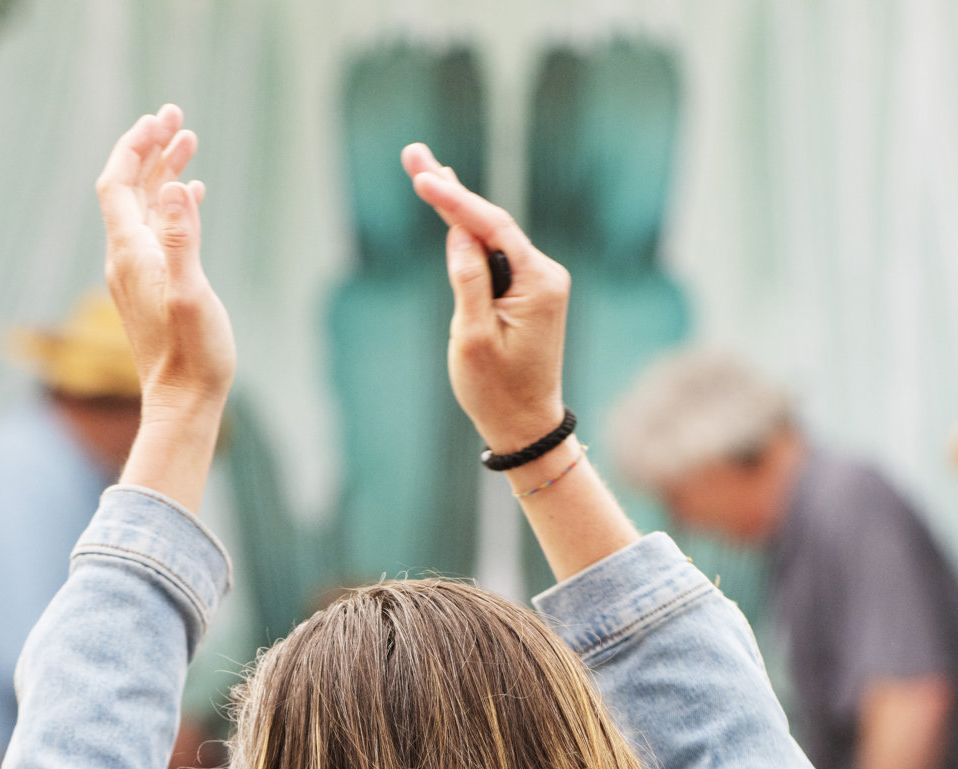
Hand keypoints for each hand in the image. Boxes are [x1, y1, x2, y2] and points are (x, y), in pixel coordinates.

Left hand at [96, 106, 234, 418]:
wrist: (183, 404)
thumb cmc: (194, 355)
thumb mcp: (192, 293)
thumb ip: (181, 238)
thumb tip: (172, 187)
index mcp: (132, 253)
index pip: (117, 183)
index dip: (133, 147)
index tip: (160, 119)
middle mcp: (128, 259)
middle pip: (129, 188)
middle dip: (150, 148)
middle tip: (176, 115)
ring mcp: (138, 274)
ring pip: (145, 208)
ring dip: (163, 172)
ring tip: (189, 140)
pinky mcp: (153, 288)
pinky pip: (157, 232)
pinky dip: (172, 205)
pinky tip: (192, 195)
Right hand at [404, 142, 569, 453]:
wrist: (525, 425)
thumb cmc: (497, 390)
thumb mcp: (473, 338)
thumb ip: (467, 282)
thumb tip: (458, 235)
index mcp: (537, 283)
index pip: (490, 228)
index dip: (453, 199)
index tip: (422, 175)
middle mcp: (544, 274)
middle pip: (491, 222)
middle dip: (449, 189)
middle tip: (413, 154)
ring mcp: (537, 281)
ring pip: (491, 235)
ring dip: (456, 205)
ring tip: (423, 169)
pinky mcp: (526, 291)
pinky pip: (494, 253)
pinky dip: (469, 231)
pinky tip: (451, 206)